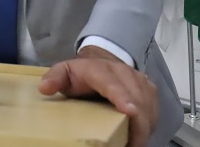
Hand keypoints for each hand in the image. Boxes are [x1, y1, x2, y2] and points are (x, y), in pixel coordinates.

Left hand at [38, 47, 157, 146]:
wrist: (100, 61)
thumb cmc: (81, 74)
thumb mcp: (64, 72)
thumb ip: (54, 78)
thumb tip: (45, 88)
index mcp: (100, 70)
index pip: (113, 84)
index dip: (122, 97)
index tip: (130, 111)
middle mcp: (123, 73)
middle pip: (137, 100)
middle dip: (138, 125)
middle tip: (131, 146)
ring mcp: (139, 80)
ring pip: (149, 106)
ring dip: (145, 127)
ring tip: (134, 144)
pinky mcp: (149, 90)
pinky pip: (155, 109)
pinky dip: (150, 124)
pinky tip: (141, 136)